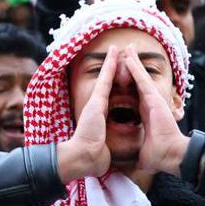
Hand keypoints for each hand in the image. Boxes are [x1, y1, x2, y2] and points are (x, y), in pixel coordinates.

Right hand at [57, 47, 116, 181]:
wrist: (83, 157)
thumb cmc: (93, 156)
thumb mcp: (101, 148)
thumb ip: (103, 146)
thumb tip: (105, 154)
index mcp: (100, 117)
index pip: (110, 97)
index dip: (114, 86)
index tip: (120, 77)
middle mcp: (97, 107)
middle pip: (107, 83)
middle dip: (111, 68)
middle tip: (117, 52)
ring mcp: (95, 102)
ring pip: (106, 78)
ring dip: (111, 62)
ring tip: (116, 48)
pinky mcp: (96, 101)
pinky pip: (105, 79)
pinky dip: (110, 65)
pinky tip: (115, 53)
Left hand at [127, 47, 189, 175]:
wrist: (170, 157)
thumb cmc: (159, 156)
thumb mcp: (144, 153)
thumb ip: (141, 154)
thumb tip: (139, 165)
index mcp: (146, 115)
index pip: (136, 96)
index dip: (130, 85)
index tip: (124, 77)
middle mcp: (150, 105)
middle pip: (138, 82)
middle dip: (133, 68)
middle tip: (127, 53)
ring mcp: (153, 100)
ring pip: (140, 77)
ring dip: (134, 62)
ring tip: (128, 48)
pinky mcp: (154, 99)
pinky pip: (142, 80)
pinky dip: (136, 67)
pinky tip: (129, 56)